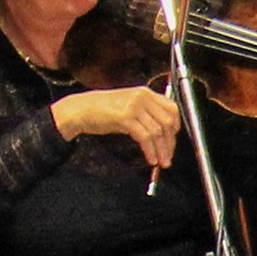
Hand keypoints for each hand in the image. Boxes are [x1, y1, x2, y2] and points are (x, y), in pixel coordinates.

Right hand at [52, 84, 179, 172]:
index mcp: (145, 93)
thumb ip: (146, 113)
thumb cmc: (102, 110)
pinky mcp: (125, 117)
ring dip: (162, 150)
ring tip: (161, 162)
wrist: (80, 109)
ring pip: (158, 131)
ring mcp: (134, 106)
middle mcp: (142, 97)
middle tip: (168, 156)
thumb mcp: (129, 105)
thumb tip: (164, 132)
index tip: (173, 141)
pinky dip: (150, 151)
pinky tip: (150, 158)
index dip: (176, 127)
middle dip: (171, 142)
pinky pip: (145, 137)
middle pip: (168, 121)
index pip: (172, 108)